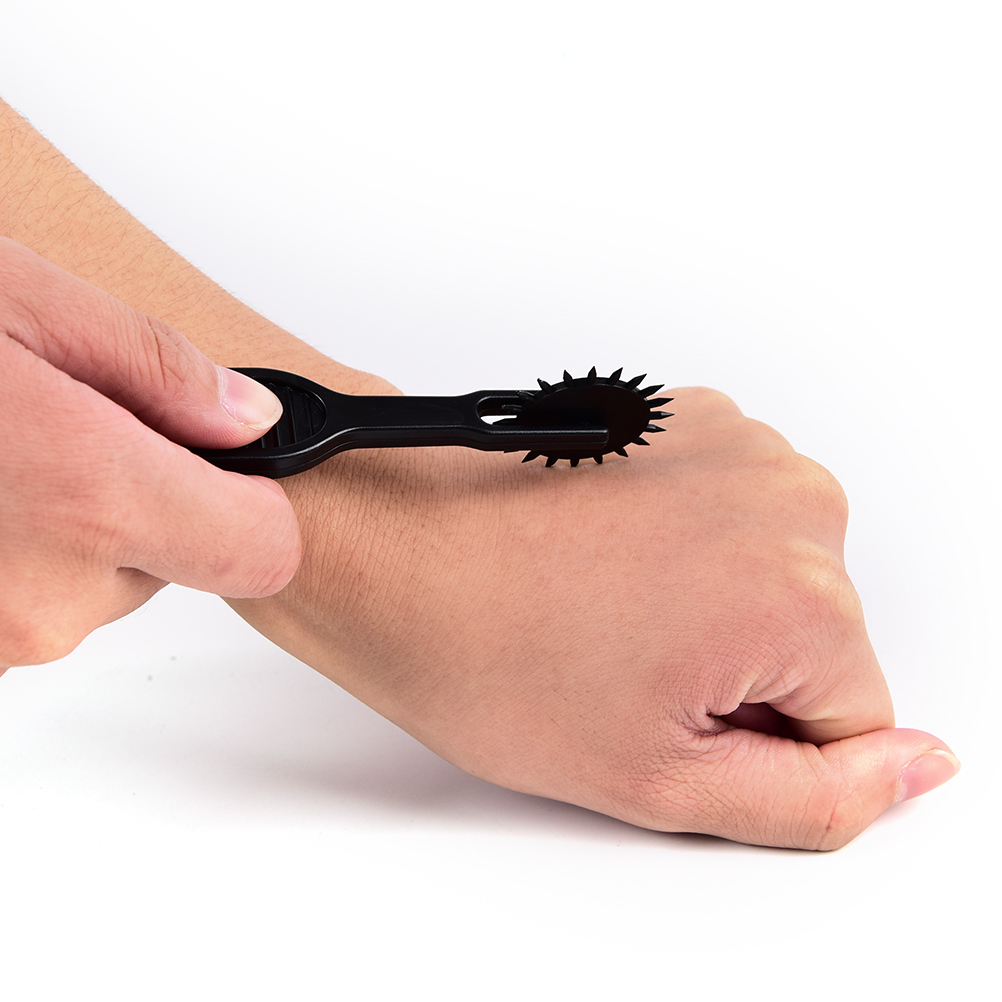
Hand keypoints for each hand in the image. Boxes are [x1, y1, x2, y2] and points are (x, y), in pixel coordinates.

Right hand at [0, 238, 300, 668]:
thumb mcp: (21, 305)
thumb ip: (156, 369)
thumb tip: (250, 419)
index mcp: (92, 498)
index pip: (266, 550)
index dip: (255, 506)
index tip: (226, 467)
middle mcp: (52, 595)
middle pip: (177, 559)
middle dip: (140, 498)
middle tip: (64, 431)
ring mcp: (2, 638)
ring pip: (99, 579)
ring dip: (72, 524)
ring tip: (8, 453)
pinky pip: (34, 598)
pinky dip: (19, 551)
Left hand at [230, 365, 957, 848]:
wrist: (387, 539)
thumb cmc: (482, 648)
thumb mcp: (657, 779)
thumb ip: (815, 797)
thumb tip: (916, 769)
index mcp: (802, 595)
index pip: (853, 719)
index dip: (754, 739)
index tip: (662, 713)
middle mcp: (791, 498)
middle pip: (817, 637)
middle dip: (733, 669)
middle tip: (618, 666)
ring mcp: (739, 443)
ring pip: (773, 574)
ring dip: (706, 603)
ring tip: (598, 608)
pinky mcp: (689, 416)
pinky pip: (730, 515)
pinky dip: (681, 544)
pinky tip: (597, 557)